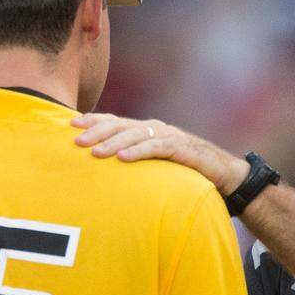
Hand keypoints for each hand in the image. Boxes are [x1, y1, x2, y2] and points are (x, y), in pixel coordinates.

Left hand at [71, 114, 250, 193]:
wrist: (224, 174)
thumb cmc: (186, 170)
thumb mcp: (156, 163)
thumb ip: (136, 158)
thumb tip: (106, 166)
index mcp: (147, 129)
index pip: (116, 120)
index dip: (94, 121)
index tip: (71, 125)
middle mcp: (156, 128)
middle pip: (121, 125)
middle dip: (97, 131)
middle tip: (76, 141)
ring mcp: (170, 136)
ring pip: (136, 135)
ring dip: (114, 143)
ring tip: (95, 152)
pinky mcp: (182, 149)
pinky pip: (156, 148)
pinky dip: (139, 152)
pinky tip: (123, 159)